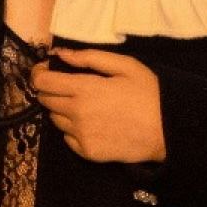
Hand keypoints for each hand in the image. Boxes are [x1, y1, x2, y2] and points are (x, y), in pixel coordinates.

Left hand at [30, 48, 165, 162]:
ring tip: (86, 106)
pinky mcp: (87, 152)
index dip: (39, 75)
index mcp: (84, 89)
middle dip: (52, 91)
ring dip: (63, 111)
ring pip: (55, 120)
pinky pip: (68, 138)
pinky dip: (73, 129)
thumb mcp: (124, 65)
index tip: (45, 72)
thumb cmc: (149, 93)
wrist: (168, 131)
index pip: (42, 82)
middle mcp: (76, 113)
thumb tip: (60, 53)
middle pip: (46, 101)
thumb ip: (88, 57)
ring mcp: (80, 135)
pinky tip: (93, 124)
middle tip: (71, 88)